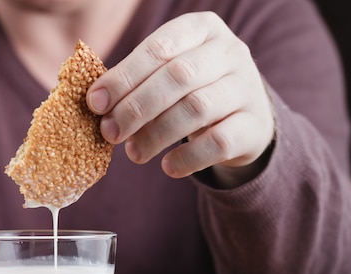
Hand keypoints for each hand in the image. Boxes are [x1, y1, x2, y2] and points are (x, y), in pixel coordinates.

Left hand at [87, 12, 274, 187]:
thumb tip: (96, 102)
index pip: (158, 48)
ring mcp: (247, 87)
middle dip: (136, 107)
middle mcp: (229, 51)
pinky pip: (218, 142)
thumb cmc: (190, 91)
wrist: (243, 117)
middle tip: (110, 132)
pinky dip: (187, 157)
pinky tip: (167, 167)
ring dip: (156, 135)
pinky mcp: (255, 125)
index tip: (95, 103)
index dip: (123, 77)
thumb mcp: (166, 75)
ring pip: (197, 109)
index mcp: (201, 29)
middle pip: (178, 77)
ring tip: (134, 152)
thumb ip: (135, 82)